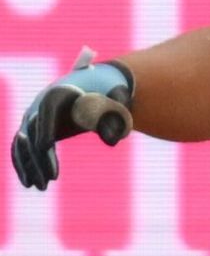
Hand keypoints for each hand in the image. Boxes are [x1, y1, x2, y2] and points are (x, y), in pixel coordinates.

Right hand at [11, 50, 134, 190]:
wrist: (88, 95)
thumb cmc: (105, 99)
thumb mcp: (115, 102)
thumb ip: (117, 114)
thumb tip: (113, 141)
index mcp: (59, 95)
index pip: (47, 110)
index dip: (44, 127)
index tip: (46, 146)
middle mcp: (38, 107)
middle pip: (32, 131)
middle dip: (39, 156)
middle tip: (53, 178)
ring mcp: (30, 121)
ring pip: (23, 144)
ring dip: (29, 166)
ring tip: (42, 187)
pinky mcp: (29, 135)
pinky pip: (20, 151)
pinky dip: (23, 166)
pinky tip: (31, 183)